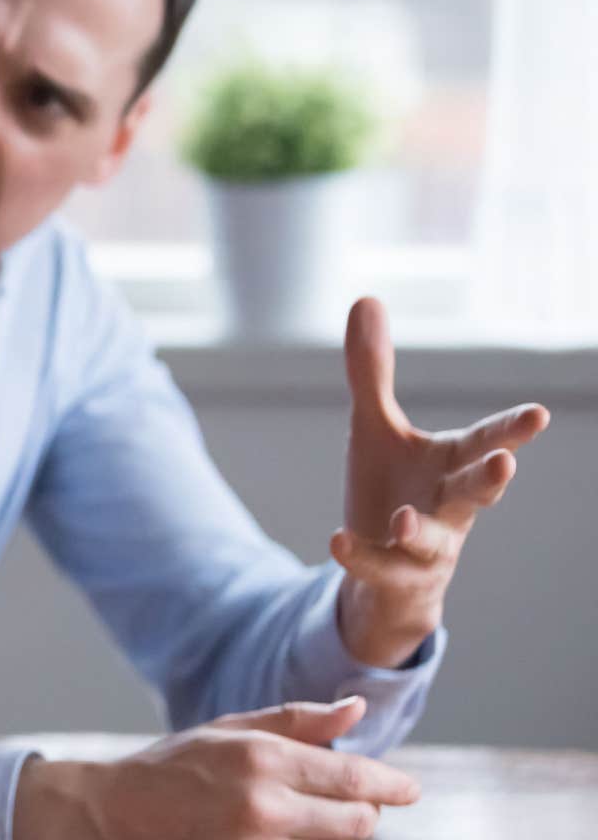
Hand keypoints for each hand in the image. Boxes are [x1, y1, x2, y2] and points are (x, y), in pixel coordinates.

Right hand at [17, 698, 419, 839]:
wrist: (118, 811)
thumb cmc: (175, 765)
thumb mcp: (232, 728)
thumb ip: (299, 721)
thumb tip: (357, 710)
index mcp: (263, 758)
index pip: (354, 779)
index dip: (392, 785)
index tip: (409, 788)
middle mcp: (264, 804)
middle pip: (357, 822)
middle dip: (364, 812)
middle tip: (351, 801)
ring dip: (336, 830)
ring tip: (307, 814)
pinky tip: (283, 827)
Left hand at [333, 298, 549, 666]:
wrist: (381, 569)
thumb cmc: (392, 487)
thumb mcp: (374, 425)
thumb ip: (373, 370)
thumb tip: (366, 298)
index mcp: (451, 465)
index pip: (483, 441)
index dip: (510, 429)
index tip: (538, 414)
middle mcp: (449, 507)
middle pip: (476, 493)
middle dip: (492, 478)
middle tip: (506, 461)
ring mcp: (426, 548)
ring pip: (431, 541)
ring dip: (419, 531)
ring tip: (402, 518)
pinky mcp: (394, 576)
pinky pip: (378, 568)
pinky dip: (360, 556)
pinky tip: (337, 541)